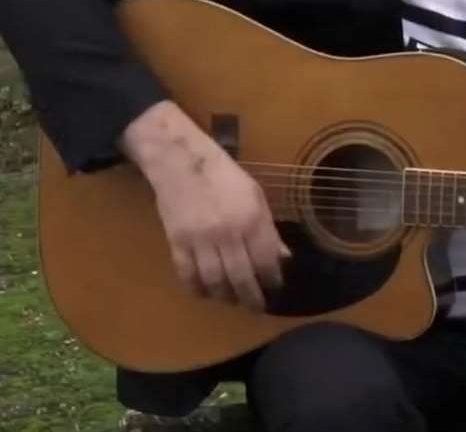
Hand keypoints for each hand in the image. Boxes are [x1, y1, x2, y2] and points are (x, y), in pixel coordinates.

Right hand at [122, 102, 290, 311]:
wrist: (183, 163)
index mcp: (252, 218)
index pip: (266, 260)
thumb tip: (283, 257)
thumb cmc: (226, 177)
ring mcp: (201, 240)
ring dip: (226, 297)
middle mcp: (228, 233)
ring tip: (233, 300)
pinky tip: (207, 292)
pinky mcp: (177, 244)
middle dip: (252, 298)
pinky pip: (188, 276)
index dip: (272, 279)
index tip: (275, 288)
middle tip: (257, 307)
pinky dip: (198, 289)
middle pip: (241, 278)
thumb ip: (268, 228)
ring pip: (215, 282)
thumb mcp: (256, 196)